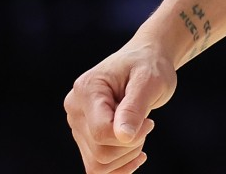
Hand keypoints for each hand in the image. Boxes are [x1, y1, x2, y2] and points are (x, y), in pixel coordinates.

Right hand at [63, 44, 178, 173]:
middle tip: (147, 124)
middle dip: (131, 145)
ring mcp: (77, 125)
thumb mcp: (149, 81)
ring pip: (98, 163)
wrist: (145, 62)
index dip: (130, 135)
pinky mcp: (84, 137)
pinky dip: (118, 168)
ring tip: (140, 131)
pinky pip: (96, 167)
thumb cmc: (149, 66)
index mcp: (87, 89)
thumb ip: (134, 108)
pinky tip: (137, 155)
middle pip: (100, 151)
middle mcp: (75, 108)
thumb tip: (123, 137)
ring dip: (127, 156)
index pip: (102, 132)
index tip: (149, 122)